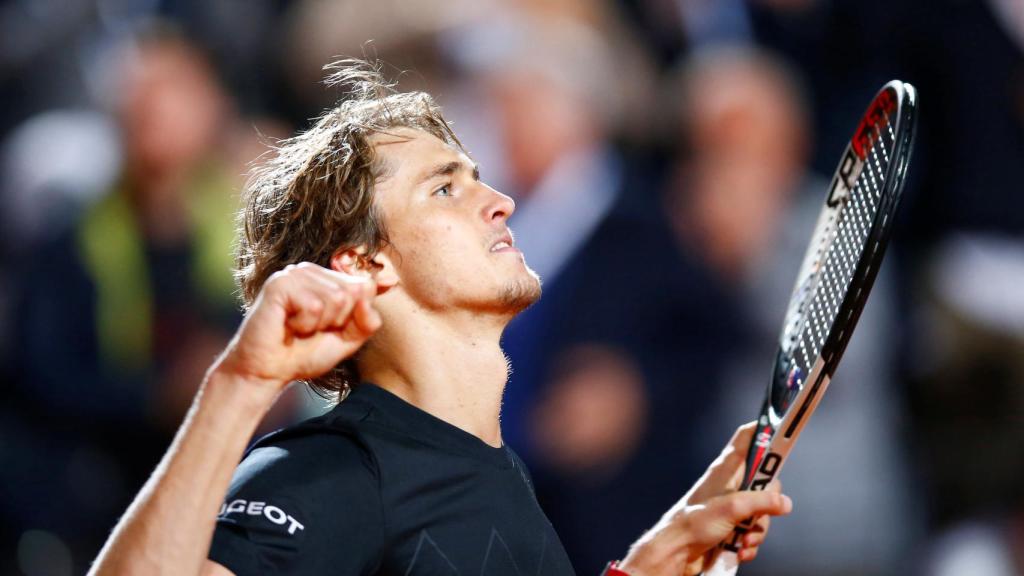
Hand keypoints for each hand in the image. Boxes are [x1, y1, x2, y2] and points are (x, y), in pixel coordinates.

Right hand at [213, 262, 381, 394]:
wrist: (268, 373)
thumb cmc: (304, 354)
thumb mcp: (348, 339)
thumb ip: (369, 318)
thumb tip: (383, 285)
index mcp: (327, 278)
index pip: (366, 285)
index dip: (354, 317)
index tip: (329, 328)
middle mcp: (311, 270)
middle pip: (354, 290)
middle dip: (338, 320)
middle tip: (311, 329)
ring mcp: (294, 274)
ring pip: (336, 297)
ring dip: (320, 324)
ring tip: (299, 328)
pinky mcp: (280, 284)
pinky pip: (314, 305)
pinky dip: (305, 325)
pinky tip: (288, 326)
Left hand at [618, 423, 791, 575]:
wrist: (675, 553)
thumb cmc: (692, 524)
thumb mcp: (732, 509)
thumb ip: (761, 502)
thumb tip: (784, 503)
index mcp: (727, 468)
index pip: (748, 437)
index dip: (766, 431)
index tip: (785, 433)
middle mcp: (730, 482)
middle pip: (766, 482)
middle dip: (768, 504)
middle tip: (757, 514)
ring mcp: (731, 505)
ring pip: (762, 511)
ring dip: (757, 531)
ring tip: (742, 541)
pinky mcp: (731, 525)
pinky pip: (752, 530)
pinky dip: (749, 543)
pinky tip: (739, 550)